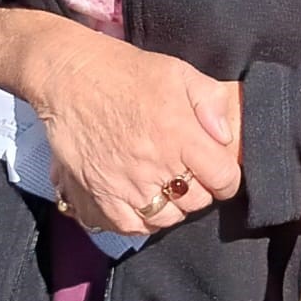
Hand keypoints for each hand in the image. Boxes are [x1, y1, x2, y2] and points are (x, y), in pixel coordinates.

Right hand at [25, 25, 242, 234]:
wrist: (72, 79)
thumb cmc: (128, 73)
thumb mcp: (181, 73)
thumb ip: (211, 103)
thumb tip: (226, 137)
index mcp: (179, 135)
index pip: (221, 178)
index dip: (228, 180)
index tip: (223, 175)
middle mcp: (153, 166)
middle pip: (195, 202)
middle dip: (201, 191)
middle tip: (193, 175)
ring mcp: (123, 185)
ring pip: (165, 218)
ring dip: (173, 207)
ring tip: (169, 188)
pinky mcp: (96, 195)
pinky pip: (128, 226)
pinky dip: (141, 221)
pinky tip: (144, 202)